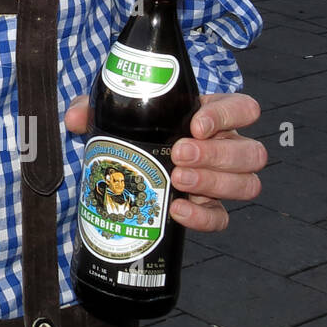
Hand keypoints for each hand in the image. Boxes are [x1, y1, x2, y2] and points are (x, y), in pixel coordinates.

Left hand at [66, 91, 264, 231]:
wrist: (126, 162)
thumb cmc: (129, 127)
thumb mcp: (113, 111)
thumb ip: (92, 109)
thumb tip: (76, 120)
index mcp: (211, 116)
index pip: (243, 108)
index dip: (228, 116)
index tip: (196, 125)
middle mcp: (226, 147)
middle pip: (251, 152)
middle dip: (217, 156)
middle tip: (179, 155)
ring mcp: (222, 180)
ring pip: (246, 183)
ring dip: (214, 183)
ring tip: (177, 180)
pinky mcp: (210, 208)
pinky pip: (222, 217)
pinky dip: (204, 217)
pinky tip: (178, 211)